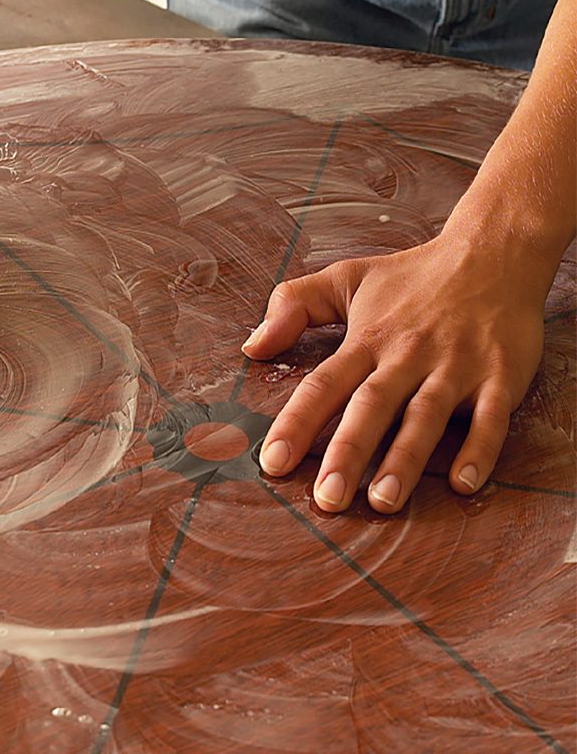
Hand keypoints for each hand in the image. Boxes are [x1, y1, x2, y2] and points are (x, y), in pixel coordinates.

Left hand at [242, 233, 548, 512]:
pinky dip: (480, 449)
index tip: (272, 463)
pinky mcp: (500, 376)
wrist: (494, 252)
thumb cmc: (413, 276)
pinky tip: (464, 483)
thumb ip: (294, 306)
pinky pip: (490, 418)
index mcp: (367, 339)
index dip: (296, 424)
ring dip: (404, 461)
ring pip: (425, 418)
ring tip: (382, 501)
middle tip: (326, 498)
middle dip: (347, 453)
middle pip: (371, 407)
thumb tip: (251, 346)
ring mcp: (455, 367)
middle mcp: (408, 356)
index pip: (323, 385)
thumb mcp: (346, 277)